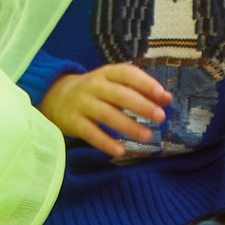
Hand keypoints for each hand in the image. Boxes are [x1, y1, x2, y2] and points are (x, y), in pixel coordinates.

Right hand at [40, 61, 171, 157]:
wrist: (56, 97)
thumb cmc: (96, 91)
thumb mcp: (115, 84)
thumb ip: (140, 90)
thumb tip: (167, 98)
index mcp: (107, 73)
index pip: (127, 74)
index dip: (145, 84)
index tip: (163, 96)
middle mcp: (94, 86)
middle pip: (119, 95)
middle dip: (141, 106)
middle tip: (160, 117)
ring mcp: (82, 104)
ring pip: (107, 115)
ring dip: (129, 126)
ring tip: (148, 137)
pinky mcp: (73, 122)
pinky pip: (91, 133)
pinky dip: (106, 143)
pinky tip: (122, 151)